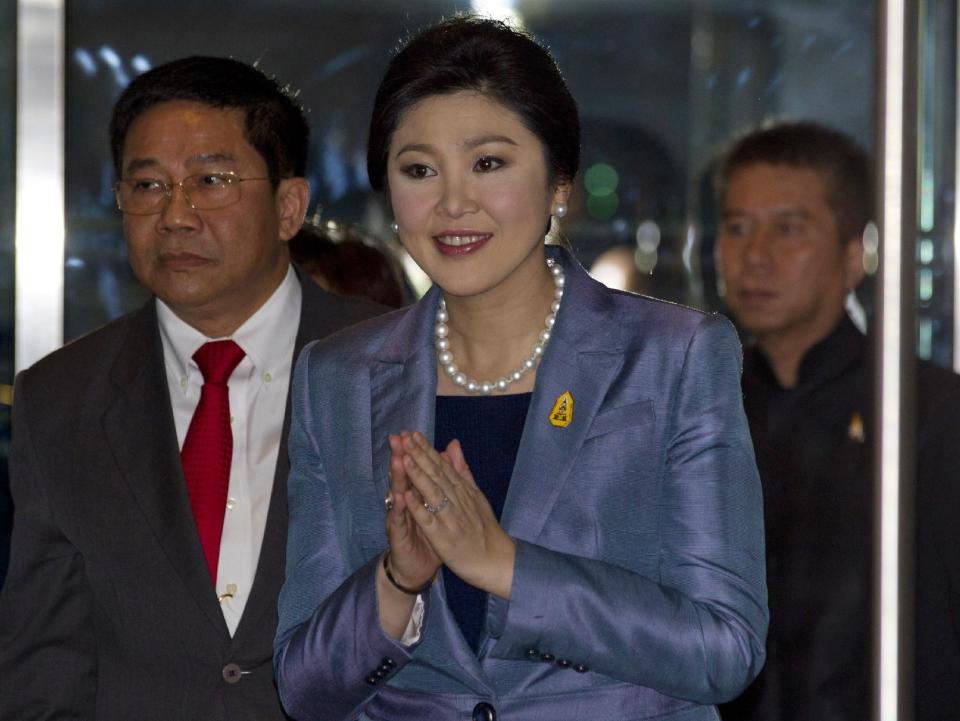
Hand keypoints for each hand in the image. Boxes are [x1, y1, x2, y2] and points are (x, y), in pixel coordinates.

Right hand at [384, 433, 440, 589]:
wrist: (418, 569)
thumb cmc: (428, 536)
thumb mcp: (437, 508)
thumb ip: (440, 482)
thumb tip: (446, 455)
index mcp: (415, 497)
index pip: (414, 471)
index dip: (413, 453)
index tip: (412, 433)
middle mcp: (403, 505)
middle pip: (401, 478)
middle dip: (400, 458)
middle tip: (398, 439)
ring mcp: (399, 520)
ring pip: (397, 496)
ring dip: (397, 479)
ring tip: (398, 460)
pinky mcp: (398, 537)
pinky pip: (399, 522)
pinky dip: (401, 509)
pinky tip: (401, 497)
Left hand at [401, 432, 515, 598]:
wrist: (496, 560)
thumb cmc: (484, 528)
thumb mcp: (475, 494)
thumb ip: (461, 469)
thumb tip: (452, 443)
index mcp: (463, 490)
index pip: (442, 465)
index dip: (426, 449)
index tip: (412, 434)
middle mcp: (458, 500)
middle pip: (436, 474)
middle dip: (419, 455)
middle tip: (404, 438)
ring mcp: (451, 519)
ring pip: (433, 494)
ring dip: (418, 476)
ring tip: (405, 458)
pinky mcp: (445, 538)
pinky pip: (430, 522)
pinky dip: (419, 509)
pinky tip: (407, 497)